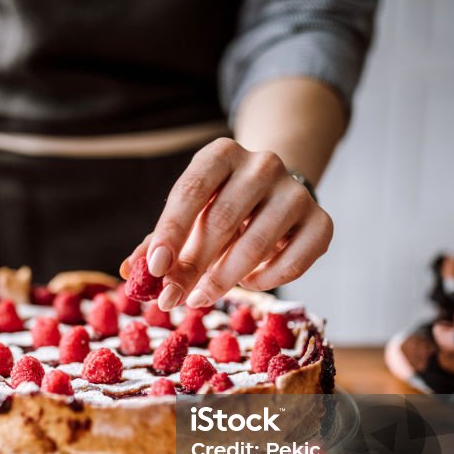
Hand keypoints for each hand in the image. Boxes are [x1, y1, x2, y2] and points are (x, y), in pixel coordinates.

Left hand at [121, 138, 332, 310]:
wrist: (274, 194)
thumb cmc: (218, 208)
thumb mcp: (187, 218)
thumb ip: (159, 243)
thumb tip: (131, 271)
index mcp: (222, 154)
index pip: (191, 190)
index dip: (170, 231)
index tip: (155, 268)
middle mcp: (263, 164)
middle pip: (223, 219)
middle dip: (193, 266)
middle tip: (172, 299)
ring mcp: (295, 192)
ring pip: (258, 243)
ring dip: (225, 278)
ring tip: (202, 297)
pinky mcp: (322, 222)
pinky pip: (293, 261)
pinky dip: (266, 280)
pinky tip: (249, 282)